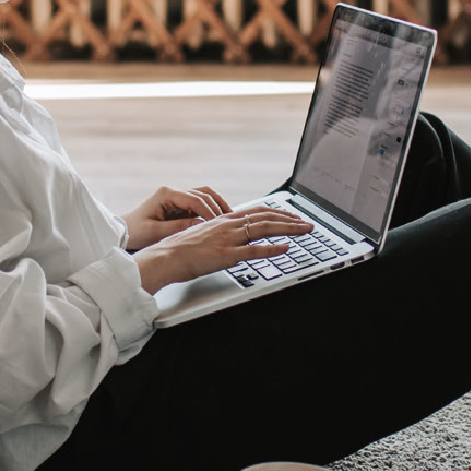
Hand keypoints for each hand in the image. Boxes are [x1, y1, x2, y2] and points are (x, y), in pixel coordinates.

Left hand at [121, 185, 231, 251]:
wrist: (124, 231)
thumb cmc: (136, 231)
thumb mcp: (156, 232)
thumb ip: (178, 228)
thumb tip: (200, 225)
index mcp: (166, 194)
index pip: (194, 199)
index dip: (208, 211)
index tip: (218, 223)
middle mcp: (173, 193)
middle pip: (203, 194)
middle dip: (217, 206)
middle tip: (228, 221)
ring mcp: (177, 198)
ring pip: (204, 196)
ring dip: (216, 205)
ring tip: (228, 218)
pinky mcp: (179, 206)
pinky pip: (199, 204)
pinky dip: (210, 210)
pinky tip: (219, 220)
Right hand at [132, 207, 313, 293]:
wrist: (163, 258)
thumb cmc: (179, 251)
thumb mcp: (203, 237)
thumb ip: (220, 235)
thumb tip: (234, 239)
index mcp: (223, 220)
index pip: (257, 212)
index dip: (278, 213)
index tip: (293, 216)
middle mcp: (227, 226)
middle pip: (265, 217)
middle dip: (290, 219)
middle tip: (307, 223)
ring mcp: (227, 240)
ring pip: (264, 229)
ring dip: (288, 229)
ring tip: (305, 231)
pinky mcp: (224, 255)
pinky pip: (252, 251)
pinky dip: (272, 249)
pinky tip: (285, 249)